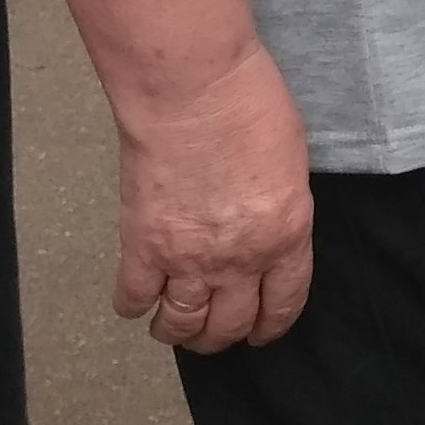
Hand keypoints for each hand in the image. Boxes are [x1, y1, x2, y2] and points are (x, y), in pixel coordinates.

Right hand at [112, 41, 313, 351]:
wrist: (194, 89)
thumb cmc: (249, 105)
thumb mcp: (291, 163)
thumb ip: (278, 211)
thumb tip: (263, 232)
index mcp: (285, 236)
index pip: (282, 306)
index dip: (269, 326)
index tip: (260, 332)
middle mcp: (239, 260)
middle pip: (228, 326)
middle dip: (221, 335)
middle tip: (212, 328)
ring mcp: (187, 259)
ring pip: (179, 326)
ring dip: (176, 330)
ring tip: (173, 320)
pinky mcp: (142, 248)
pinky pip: (133, 300)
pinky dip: (133, 305)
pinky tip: (139, 295)